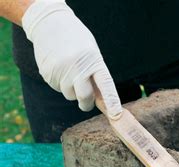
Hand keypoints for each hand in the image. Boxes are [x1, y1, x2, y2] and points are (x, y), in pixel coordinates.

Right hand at [22, 0, 120, 115]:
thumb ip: (96, 75)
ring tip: (70, 72)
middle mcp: (78, 67)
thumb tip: (100, 101)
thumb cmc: (77, 41)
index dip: (111, 101)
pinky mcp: (48, 74)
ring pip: (70, 95)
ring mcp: (61, 71)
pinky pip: (57, 88)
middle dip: (86, 103)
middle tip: (86, 103)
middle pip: (84, 97)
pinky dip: (60, 83)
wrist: (49, 24)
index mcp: (94, 61)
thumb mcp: (92, 54)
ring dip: (72, 90)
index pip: (106, 85)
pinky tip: (59, 68)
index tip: (116, 115)